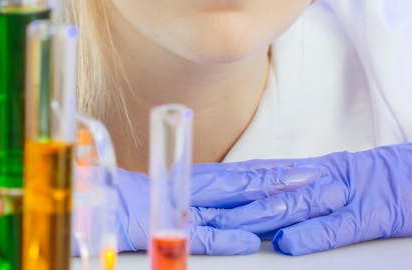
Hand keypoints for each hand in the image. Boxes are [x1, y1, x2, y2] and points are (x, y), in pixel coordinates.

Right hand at [113, 160, 324, 253]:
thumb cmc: (126, 201)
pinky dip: (225, 238)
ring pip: (233, 207)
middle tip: (324, 182)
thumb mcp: (171, 198)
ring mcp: (182, 209)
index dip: (278, 172)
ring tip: (300, 204)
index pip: (246, 175)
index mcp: (199, 181)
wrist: (87, 202)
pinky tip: (250, 242)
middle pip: (249, 186)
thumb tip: (234, 210)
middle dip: (287, 183)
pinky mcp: (166, 230)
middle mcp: (196, 190)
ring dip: (268, 206)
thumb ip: (200, 200)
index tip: (309, 169)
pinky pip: (199, 235)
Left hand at [201, 107, 411, 254]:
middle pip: (273, 183)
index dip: (227, 182)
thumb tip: (291, 226)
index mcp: (336, 170)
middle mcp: (342, 174)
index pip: (269, 174)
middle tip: (181, 199)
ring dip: (257, 212)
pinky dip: (319, 232)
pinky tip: (290, 242)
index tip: (188, 187)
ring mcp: (368, 189)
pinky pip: (352, 222)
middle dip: (225, 194)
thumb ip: (336, 204)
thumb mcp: (379, 193)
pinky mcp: (396, 208)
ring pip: (302, 200)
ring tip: (217, 221)